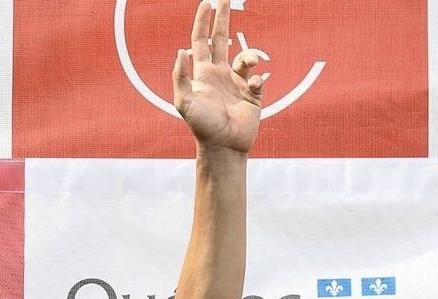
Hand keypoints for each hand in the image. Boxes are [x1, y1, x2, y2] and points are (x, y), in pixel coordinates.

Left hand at [172, 0, 262, 153]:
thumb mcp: (184, 102)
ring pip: (246, 57)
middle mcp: (219, 74)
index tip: (206, 3)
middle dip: (223, 19)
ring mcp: (237, 82)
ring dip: (250, 56)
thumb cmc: (201, 126)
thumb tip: (181, 51)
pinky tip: (252, 88)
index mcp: (202, 74)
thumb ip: (180, 77)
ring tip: (251, 63)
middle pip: (222, 39)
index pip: (201, 41)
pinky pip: (257, 77)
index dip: (202, 22)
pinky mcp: (252, 93)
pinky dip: (256, 78)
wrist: (223, 145)